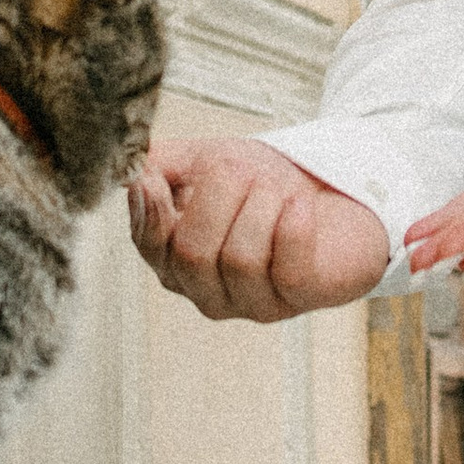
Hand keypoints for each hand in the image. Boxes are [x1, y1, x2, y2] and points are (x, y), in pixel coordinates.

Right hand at [128, 135, 391, 322]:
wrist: (334, 197)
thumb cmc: (265, 185)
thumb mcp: (204, 161)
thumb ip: (160, 163)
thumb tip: (129, 169)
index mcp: (176, 261)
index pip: (149, 245)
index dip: (150, 212)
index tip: (154, 177)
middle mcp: (208, 291)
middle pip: (191, 252)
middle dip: (217, 194)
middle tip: (241, 165)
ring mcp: (253, 302)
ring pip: (239, 259)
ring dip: (258, 204)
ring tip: (275, 185)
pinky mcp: (299, 297)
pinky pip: (287, 267)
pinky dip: (292, 225)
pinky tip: (298, 203)